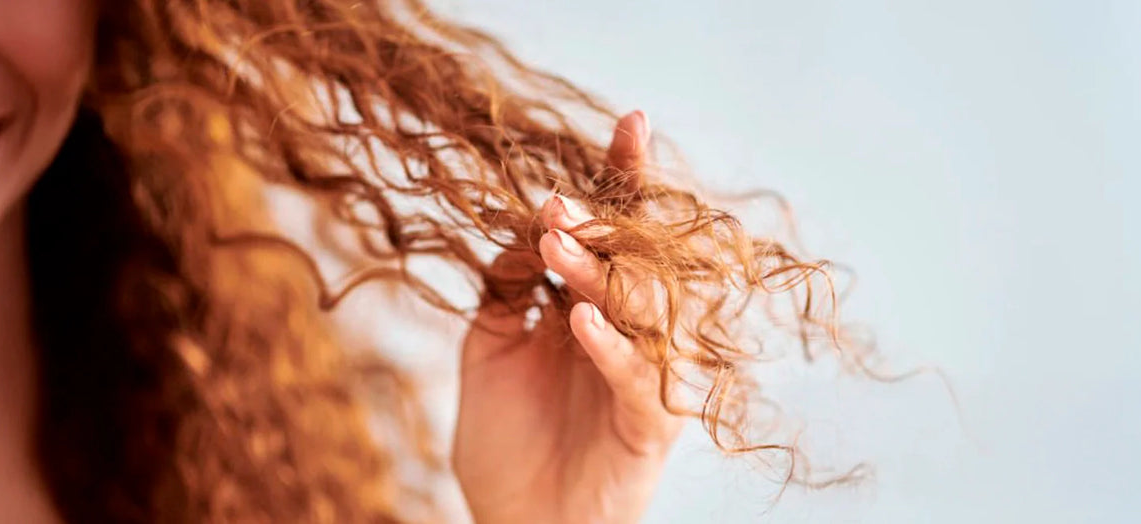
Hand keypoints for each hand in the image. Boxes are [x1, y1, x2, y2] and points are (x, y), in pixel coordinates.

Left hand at [452, 111, 681, 523]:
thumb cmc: (511, 442)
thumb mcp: (491, 346)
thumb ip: (507, 284)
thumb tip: (519, 221)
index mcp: (600, 306)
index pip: (617, 232)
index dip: (624, 179)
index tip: (628, 122)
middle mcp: (634, 333)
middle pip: (641, 259)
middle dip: (606, 222)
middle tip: (558, 202)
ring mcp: (646, 376)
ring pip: (643, 310)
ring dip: (600, 274)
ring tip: (559, 246)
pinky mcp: (649, 424)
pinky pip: (636, 376)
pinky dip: (609, 345)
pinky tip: (577, 317)